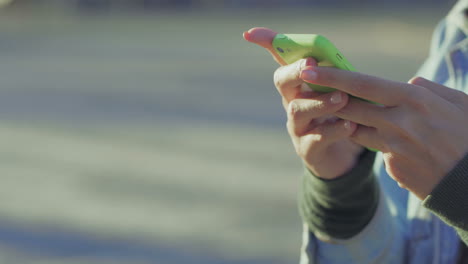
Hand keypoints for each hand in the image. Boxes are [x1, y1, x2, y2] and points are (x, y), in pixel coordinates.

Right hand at [244, 27, 363, 178]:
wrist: (341, 157)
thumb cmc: (339, 117)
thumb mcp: (337, 91)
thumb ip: (334, 71)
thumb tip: (332, 48)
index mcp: (298, 85)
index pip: (282, 59)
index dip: (268, 43)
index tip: (253, 33)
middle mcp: (292, 103)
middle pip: (283, 82)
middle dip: (294, 70)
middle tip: (311, 63)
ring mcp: (297, 128)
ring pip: (298, 111)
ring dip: (319, 102)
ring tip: (341, 98)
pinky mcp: (308, 150)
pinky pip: (317, 139)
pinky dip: (334, 130)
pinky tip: (350, 125)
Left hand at [300, 65, 467, 198]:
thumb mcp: (456, 103)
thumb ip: (427, 89)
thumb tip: (406, 83)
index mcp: (414, 100)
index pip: (362, 85)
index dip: (332, 77)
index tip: (309, 70)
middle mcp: (398, 122)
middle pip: (350, 108)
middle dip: (326, 99)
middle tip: (309, 90)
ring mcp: (393, 148)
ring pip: (357, 129)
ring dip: (349, 122)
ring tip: (349, 115)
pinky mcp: (392, 167)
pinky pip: (378, 150)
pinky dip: (380, 144)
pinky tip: (401, 146)